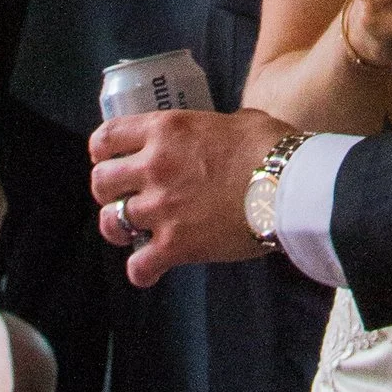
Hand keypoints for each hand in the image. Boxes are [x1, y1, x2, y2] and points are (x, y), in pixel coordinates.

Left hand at [92, 105, 285, 281]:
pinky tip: (151, 270)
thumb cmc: (272, 148)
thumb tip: (218, 135)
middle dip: (107, 191)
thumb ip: (213, 128)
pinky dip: (141, 271)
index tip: (108, 158)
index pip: (106, 137)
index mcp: (166, 130)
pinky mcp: (175, 245)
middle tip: (122, 196)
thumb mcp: (237, 120)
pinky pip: (138, 266)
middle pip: (100, 182)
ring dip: (118, 229)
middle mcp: (154, 166)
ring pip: (111, 222)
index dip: (102, 150)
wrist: (290, 185)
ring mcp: (161, 207)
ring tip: (131, 233)